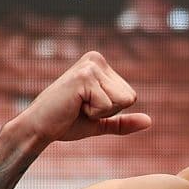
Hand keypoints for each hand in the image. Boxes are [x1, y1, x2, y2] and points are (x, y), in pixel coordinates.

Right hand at [13, 51, 152, 143]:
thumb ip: (123, 121)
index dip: (111, 110)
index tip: (87, 107)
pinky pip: (108, 104)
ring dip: (100, 111)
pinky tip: (74, 105)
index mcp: (101, 65)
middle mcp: (97, 59)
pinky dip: (93, 112)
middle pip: (130, 97)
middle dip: (108, 110)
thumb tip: (150, 122)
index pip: (131, 96)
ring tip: (77, 105)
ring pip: (122, 100)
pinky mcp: (85, 76)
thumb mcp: (100, 122)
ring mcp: (91, 66)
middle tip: (81, 107)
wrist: (39, 129)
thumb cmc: (66, 123)